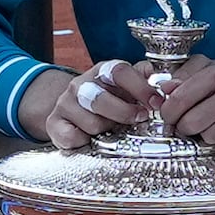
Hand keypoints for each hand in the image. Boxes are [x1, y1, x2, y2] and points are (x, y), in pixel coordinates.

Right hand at [22, 61, 156, 150]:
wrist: (72, 110)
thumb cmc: (108, 99)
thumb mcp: (125, 87)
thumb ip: (143, 80)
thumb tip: (161, 80)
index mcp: (103, 71)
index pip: (120, 72)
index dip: (140, 88)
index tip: (155, 104)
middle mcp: (81, 84)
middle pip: (101, 99)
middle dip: (124, 113)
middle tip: (139, 119)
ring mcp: (65, 103)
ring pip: (91, 123)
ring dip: (106, 131)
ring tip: (110, 129)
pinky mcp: (53, 122)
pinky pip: (71, 138)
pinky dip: (84, 142)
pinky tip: (90, 140)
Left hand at [158, 60, 214, 155]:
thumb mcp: (205, 73)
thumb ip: (181, 78)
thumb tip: (163, 89)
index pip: (178, 99)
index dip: (168, 113)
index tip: (170, 116)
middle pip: (192, 123)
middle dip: (188, 128)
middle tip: (194, 124)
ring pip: (210, 138)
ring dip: (209, 137)